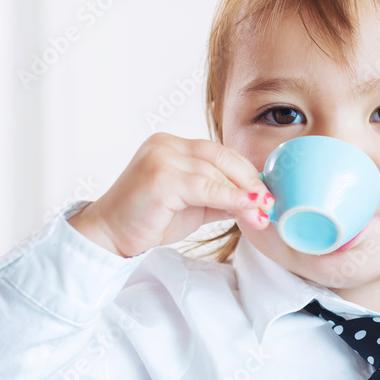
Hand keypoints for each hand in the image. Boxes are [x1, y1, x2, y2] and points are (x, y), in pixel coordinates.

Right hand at [67, 132, 272, 257]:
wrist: (110, 235)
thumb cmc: (149, 219)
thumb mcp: (195, 204)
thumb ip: (221, 197)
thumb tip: (257, 201)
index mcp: (174, 145)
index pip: (221, 153)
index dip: (248, 174)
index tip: (267, 195)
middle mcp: (167, 144)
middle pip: (222, 157)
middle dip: (250, 183)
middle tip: (269, 204)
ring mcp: (161, 157)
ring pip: (216, 173)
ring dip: (243, 195)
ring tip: (260, 215)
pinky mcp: (160, 177)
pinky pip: (205, 187)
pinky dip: (229, 198)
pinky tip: (246, 208)